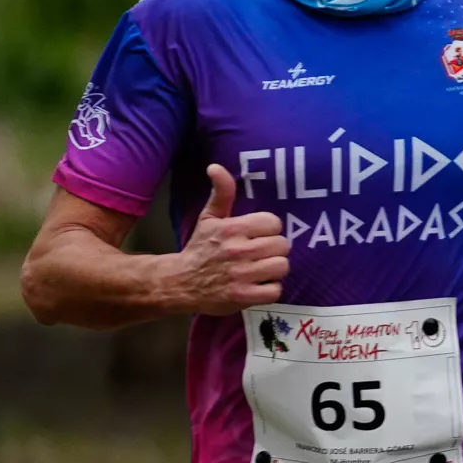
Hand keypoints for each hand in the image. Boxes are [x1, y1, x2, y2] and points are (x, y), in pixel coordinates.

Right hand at [172, 164, 289, 314]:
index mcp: (232, 228)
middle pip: (283, 245)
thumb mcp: (210, 218)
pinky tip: (257, 286)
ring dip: (274, 270)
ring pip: (282, 266)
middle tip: (259, 255)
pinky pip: (276, 291)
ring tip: (260, 270)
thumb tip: (216, 166)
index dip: (269, 230)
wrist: (179, 282)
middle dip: (273, 250)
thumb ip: (221, 193)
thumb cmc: (200, 248)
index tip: (257, 236)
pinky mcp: (243, 296)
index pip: (274, 223)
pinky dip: (269, 290)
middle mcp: (239, 250)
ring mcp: (242, 275)